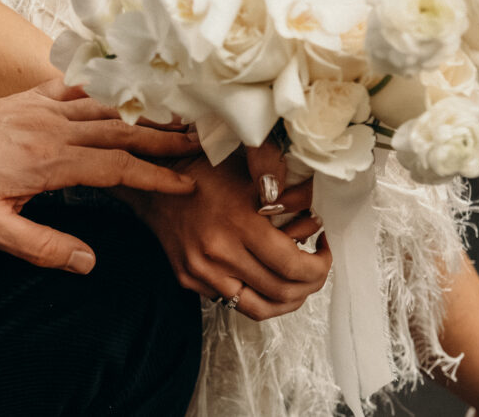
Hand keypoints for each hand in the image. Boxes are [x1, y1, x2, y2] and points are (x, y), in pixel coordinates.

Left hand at [0, 79, 200, 273]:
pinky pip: (76, 86)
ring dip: (143, 112)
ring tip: (177, 115)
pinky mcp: (31, 97)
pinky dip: (105, 86)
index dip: (155, 178)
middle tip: (201, 143)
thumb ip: (40, 246)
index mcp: (49, 162)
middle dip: (164, 139)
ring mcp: (43, 107)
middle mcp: (53, 128)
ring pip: (105, 107)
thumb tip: (87, 262)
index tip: (185, 186)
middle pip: (121, 131)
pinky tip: (125, 86)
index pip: (117, 168)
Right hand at [128, 153, 330, 320]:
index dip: (320, 265)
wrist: (154, 182)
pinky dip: (256, 294)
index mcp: (237, 224)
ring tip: (296, 282)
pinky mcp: (191, 280)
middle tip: (316, 266)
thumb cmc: (203, 171)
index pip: (294, 266)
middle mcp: (218, 254)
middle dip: (310, 284)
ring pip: (259, 309)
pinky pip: (233, 301)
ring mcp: (202, 272)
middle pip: (282, 292)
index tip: (324, 251)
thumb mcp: (250, 171)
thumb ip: (289, 189)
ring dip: (286, 300)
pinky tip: (264, 275)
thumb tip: (320, 209)